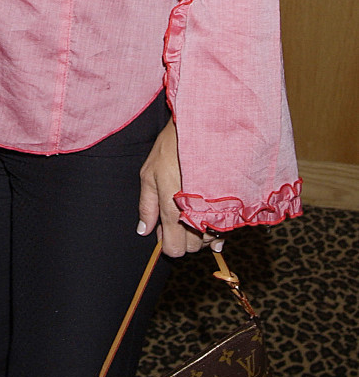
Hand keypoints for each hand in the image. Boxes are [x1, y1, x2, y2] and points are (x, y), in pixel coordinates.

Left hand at [137, 120, 223, 257]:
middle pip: (192, 248)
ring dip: (201, 231)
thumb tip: (144, 231)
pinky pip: (227, 230)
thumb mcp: (149, 172)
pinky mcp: (232, 205)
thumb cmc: (172, 146)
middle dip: (184, 237)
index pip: (175, 249)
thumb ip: (146, 206)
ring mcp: (216, 211)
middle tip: (179, 214)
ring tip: (194, 208)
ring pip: (209, 240)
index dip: (168, 242)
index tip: (166, 230)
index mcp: (173, 209)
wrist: (203, 126)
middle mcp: (196, 215)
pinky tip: (211, 218)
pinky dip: (218, 228)